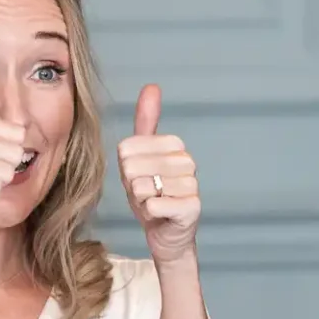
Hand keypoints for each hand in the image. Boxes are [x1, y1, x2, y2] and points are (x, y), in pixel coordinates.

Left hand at [118, 84, 201, 265]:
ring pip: (141, 187)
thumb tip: (152, 86)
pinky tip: (160, 215)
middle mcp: (187, 160)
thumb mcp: (139, 156)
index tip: (140, 176)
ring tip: (154, 203)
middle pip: (132, 167)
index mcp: (174, 144)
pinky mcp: (192, 207)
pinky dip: (149, 214)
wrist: (165, 232)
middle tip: (146, 193)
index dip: (126, 168)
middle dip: (132, 185)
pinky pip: (151, 205)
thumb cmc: (150, 193)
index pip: (127, 149)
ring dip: (140, 201)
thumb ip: (145, 122)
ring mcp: (192, 184)